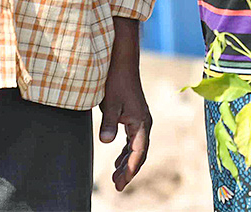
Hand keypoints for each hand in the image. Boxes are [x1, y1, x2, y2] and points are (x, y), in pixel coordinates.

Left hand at [100, 20, 150, 191]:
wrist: (122, 63)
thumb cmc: (117, 81)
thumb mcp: (111, 103)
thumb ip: (109, 123)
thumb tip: (106, 142)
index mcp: (141, 122)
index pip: (138, 152)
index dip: (130, 169)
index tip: (121, 184)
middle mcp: (144, 123)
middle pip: (139, 153)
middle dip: (129, 171)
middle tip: (117, 187)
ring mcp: (140, 120)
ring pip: (136, 148)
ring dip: (126, 163)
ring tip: (115, 178)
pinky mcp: (133, 117)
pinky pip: (132, 141)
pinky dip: (125, 152)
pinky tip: (117, 160)